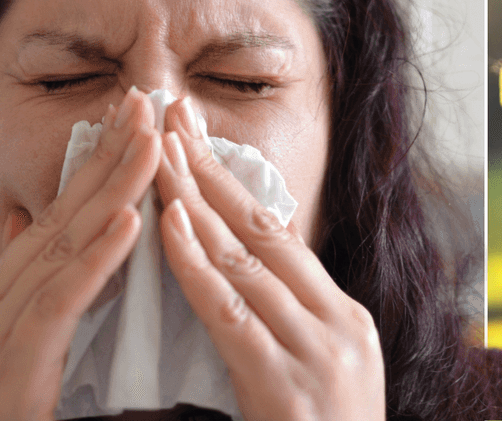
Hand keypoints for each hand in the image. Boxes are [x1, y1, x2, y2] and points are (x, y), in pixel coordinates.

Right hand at [0, 88, 159, 420]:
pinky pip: (60, 301)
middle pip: (58, 219)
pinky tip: (129, 220)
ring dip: (110, 190)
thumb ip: (24, 292)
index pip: (53, 222)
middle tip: (144, 102)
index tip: (132, 120)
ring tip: (150, 142)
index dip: (93, 168)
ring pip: (61, 248)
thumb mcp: (14, 354)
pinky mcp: (12, 366)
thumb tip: (23, 228)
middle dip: (104, 158)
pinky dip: (96, 258)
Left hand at [155, 97, 384, 420]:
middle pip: (264, 230)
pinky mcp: (288, 387)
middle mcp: (340, 323)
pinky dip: (196, 266)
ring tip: (156, 151)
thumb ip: (285, 327)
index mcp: (345, 317)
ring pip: (246, 260)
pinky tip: (169, 225)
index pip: (281, 235)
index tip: (193, 137)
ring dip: (195, 200)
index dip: (232, 182)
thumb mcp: (317, 378)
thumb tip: (237, 277)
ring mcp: (320, 353)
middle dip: (210, 169)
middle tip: (170, 115)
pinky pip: (231, 315)